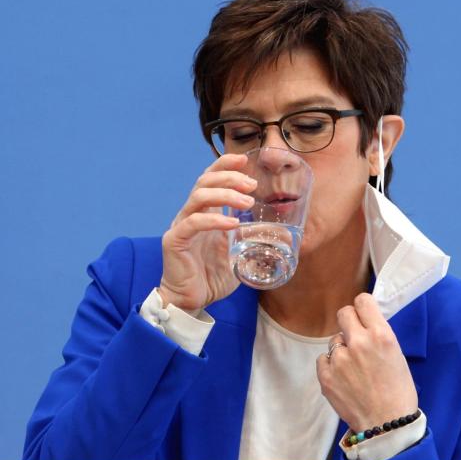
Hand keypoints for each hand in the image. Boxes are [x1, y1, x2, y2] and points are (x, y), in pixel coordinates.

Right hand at [158, 154, 256, 311]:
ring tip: (246, 203)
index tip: (244, 159)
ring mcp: (181, 225)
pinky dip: (214, 220)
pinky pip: (193, 223)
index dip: (225, 165)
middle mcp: (190, 214)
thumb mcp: (239, 253)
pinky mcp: (175, 241)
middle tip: (252, 185)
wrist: (191, 300)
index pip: (210, 179)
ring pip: (199, 197)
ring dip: (225, 195)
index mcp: (204, 213)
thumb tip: (286, 235)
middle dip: (229, 178)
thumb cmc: (212, 276)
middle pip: (204, 182)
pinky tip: (232, 223)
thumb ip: (255, 240)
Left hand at [316, 293, 418, 431]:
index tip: (363, 314)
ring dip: (341, 349)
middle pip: (343, 313)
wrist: (387, 424)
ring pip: (334, 341)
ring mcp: (339, 360)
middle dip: (349, 323)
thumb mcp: (396, 355)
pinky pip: (323, 359)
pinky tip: (344, 379)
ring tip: (354, 369)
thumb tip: (363, 324)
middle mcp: (359, 343)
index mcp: (381, 336)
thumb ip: (378, 336)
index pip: (362, 301)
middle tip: (355, 337)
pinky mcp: (326, 376)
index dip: (362, 307)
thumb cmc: (398, 392)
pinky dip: (331, 366)